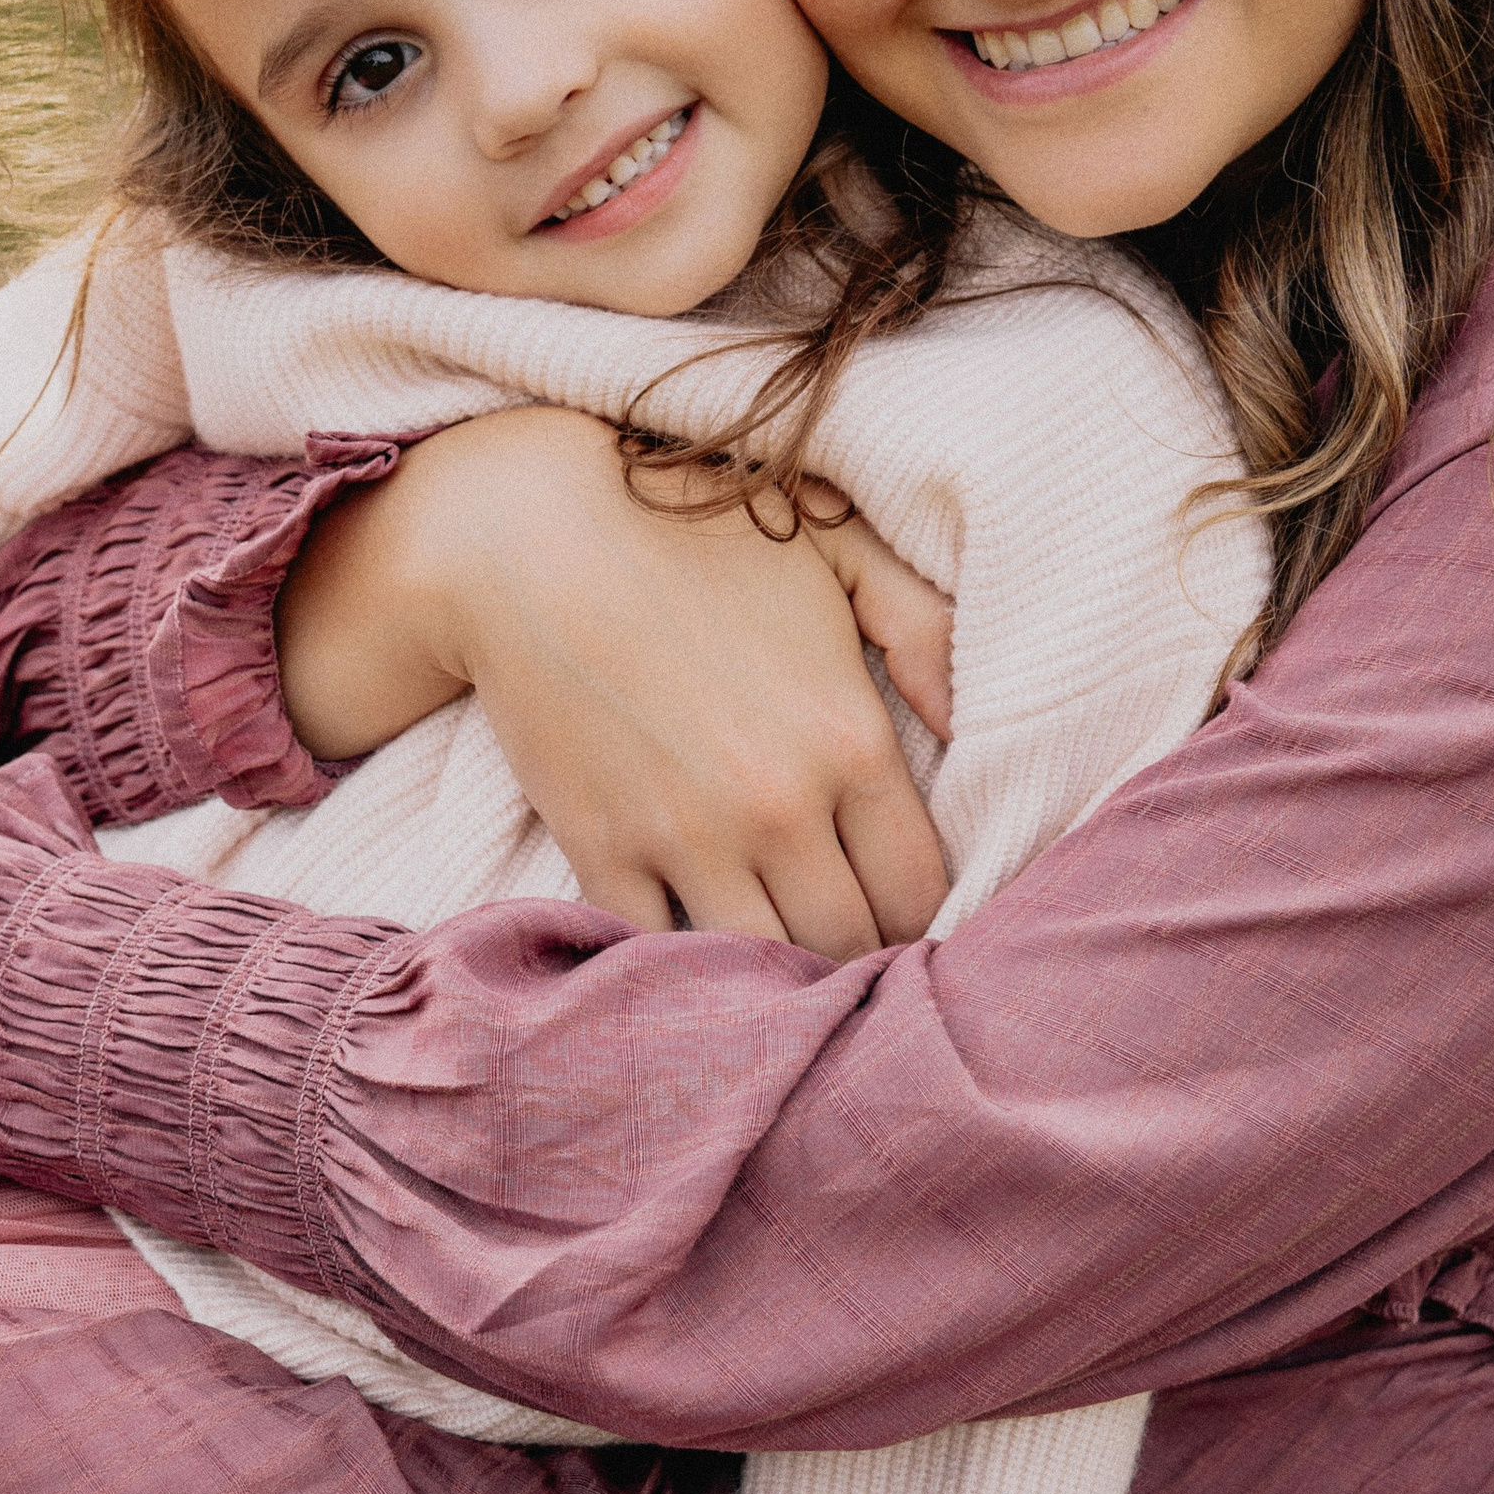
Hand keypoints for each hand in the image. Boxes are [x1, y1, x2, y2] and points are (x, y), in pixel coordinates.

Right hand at [278, 410, 950, 959]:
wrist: (531, 532)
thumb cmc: (695, 529)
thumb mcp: (837, 547)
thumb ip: (922, 630)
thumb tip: (961, 726)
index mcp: (848, 738)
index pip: (918, 890)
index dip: (918, 910)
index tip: (894, 899)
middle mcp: (776, 804)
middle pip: (845, 942)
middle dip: (852, 946)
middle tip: (835, 926)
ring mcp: (683, 834)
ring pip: (758, 963)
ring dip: (771, 964)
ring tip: (771, 937)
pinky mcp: (598, 847)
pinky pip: (656, 949)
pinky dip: (679, 956)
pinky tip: (691, 929)